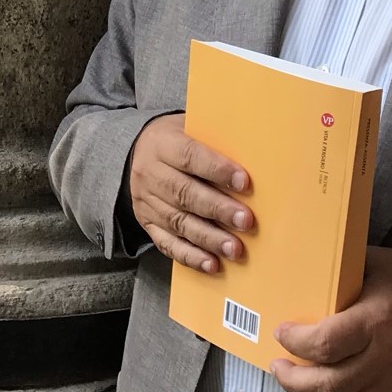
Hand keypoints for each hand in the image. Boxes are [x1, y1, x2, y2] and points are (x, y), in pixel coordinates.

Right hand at [128, 113, 252, 272]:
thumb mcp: (189, 128)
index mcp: (163, 144)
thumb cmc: (176, 139)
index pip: (190, 156)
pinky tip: (212, 264)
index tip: (245, 182)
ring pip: (178, 223)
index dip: (217, 170)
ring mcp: (146, 202)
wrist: (136, 152)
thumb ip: (214, 140)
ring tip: (234, 248)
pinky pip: (168, 244)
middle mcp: (150, 174)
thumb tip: (255, 154)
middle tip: (246, 221)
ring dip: (209, 238)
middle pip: (185, 194)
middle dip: (218, 209)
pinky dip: (191, 256)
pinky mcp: (148, 224)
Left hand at [270, 246, 391, 391]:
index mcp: (377, 320)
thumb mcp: (375, 264)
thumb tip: (300, 271)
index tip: (280, 331)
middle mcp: (385, 356)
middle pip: (328, 383)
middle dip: (292, 380)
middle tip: (277, 366)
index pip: (326, 342)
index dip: (296, 342)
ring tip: (291, 382)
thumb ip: (340, 271)